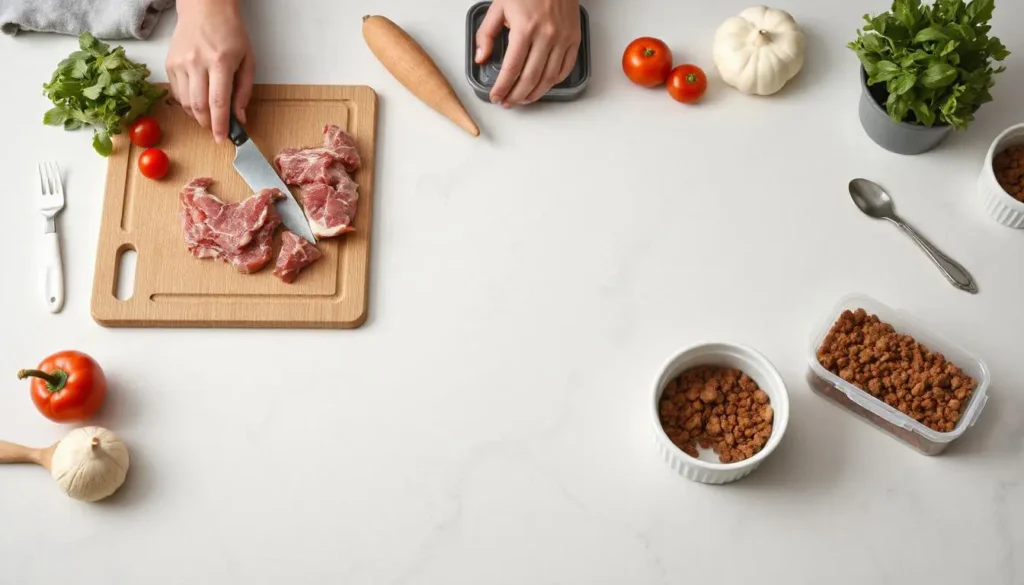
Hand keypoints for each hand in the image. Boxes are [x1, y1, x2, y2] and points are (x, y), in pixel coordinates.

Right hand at [166, 0, 254, 141]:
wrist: (205, 8)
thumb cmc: (229, 32)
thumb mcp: (247, 60)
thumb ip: (244, 91)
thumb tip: (240, 118)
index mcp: (220, 61)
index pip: (218, 102)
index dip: (220, 125)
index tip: (222, 139)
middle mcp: (197, 62)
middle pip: (199, 106)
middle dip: (207, 125)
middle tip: (216, 131)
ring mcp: (180, 63)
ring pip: (185, 103)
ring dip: (197, 117)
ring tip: (208, 117)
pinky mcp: (170, 64)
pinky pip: (177, 93)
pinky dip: (187, 104)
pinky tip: (197, 102)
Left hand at [474, 0, 580, 106]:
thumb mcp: (499, 6)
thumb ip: (486, 33)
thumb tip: (480, 58)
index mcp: (524, 28)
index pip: (511, 68)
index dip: (503, 87)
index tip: (496, 96)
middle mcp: (546, 36)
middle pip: (530, 78)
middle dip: (517, 95)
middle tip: (508, 102)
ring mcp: (562, 39)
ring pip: (549, 78)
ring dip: (535, 94)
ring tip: (524, 99)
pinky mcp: (574, 39)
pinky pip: (564, 68)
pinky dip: (553, 82)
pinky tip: (542, 85)